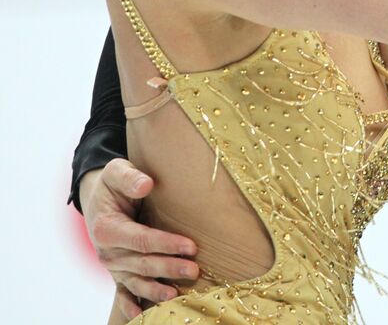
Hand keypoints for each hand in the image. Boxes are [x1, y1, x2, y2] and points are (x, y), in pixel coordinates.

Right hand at [81, 159, 198, 317]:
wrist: (98, 197)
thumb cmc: (113, 183)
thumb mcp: (117, 171)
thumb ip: (129, 177)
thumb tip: (146, 184)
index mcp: (107, 228)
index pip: (141, 239)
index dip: (166, 244)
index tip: (191, 246)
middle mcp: (107, 251)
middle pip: (142, 263)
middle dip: (168, 268)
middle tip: (194, 270)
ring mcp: (112, 264)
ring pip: (136, 280)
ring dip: (155, 289)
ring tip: (176, 294)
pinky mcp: (117, 271)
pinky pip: (123, 291)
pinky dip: (130, 304)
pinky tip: (140, 315)